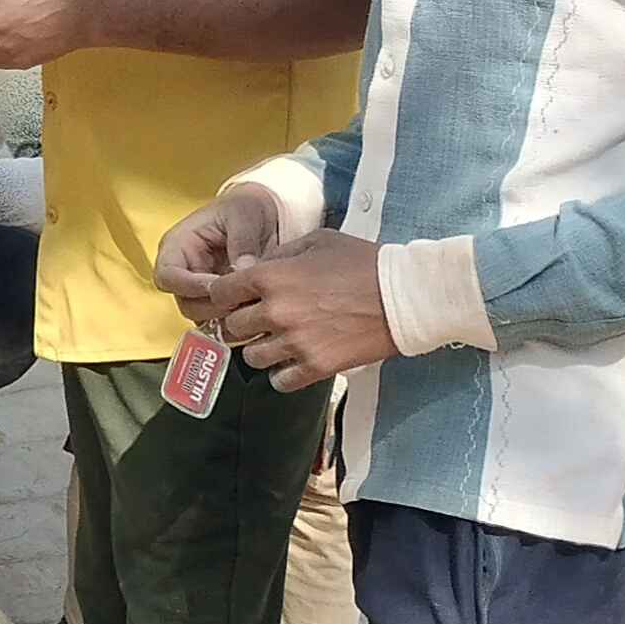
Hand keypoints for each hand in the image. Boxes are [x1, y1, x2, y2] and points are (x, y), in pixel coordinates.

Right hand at [155, 188, 291, 322]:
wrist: (265, 212)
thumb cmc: (246, 207)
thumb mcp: (244, 215)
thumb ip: (242, 241)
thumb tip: (242, 269)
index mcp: (178, 246)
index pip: (167, 275)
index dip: (188, 285)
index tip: (216, 286)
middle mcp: (185, 271)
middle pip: (184, 302)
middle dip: (211, 305)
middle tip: (239, 301)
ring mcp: (201, 289)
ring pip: (202, 316)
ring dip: (224, 316)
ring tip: (250, 305)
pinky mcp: (218, 300)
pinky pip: (220, 320)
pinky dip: (236, 321)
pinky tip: (255, 311)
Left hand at [211, 230, 394, 389]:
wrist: (405, 295)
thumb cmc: (362, 263)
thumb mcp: (316, 242)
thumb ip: (278, 255)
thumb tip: (251, 269)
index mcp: (271, 276)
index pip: (219, 292)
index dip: (224, 295)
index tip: (235, 298)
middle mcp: (276, 311)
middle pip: (232, 327)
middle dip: (241, 323)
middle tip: (258, 321)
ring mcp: (295, 342)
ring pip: (251, 357)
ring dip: (260, 350)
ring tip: (278, 342)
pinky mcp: (316, 366)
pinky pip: (279, 381)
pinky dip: (282, 374)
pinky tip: (294, 362)